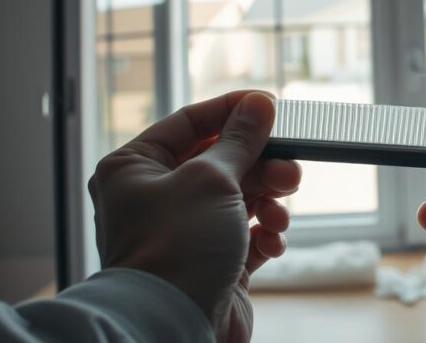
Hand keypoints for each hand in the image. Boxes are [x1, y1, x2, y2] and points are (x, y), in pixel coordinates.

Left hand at [88, 91, 301, 342]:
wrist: (172, 326)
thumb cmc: (177, 248)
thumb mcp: (211, 178)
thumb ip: (240, 140)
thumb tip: (259, 104)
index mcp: (135, 168)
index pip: (189, 123)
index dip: (232, 112)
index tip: (271, 105)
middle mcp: (155, 197)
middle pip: (222, 161)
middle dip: (262, 164)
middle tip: (290, 171)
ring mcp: (184, 232)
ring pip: (240, 197)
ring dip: (268, 201)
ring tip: (280, 214)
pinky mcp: (210, 264)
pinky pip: (246, 235)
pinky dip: (265, 234)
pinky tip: (272, 242)